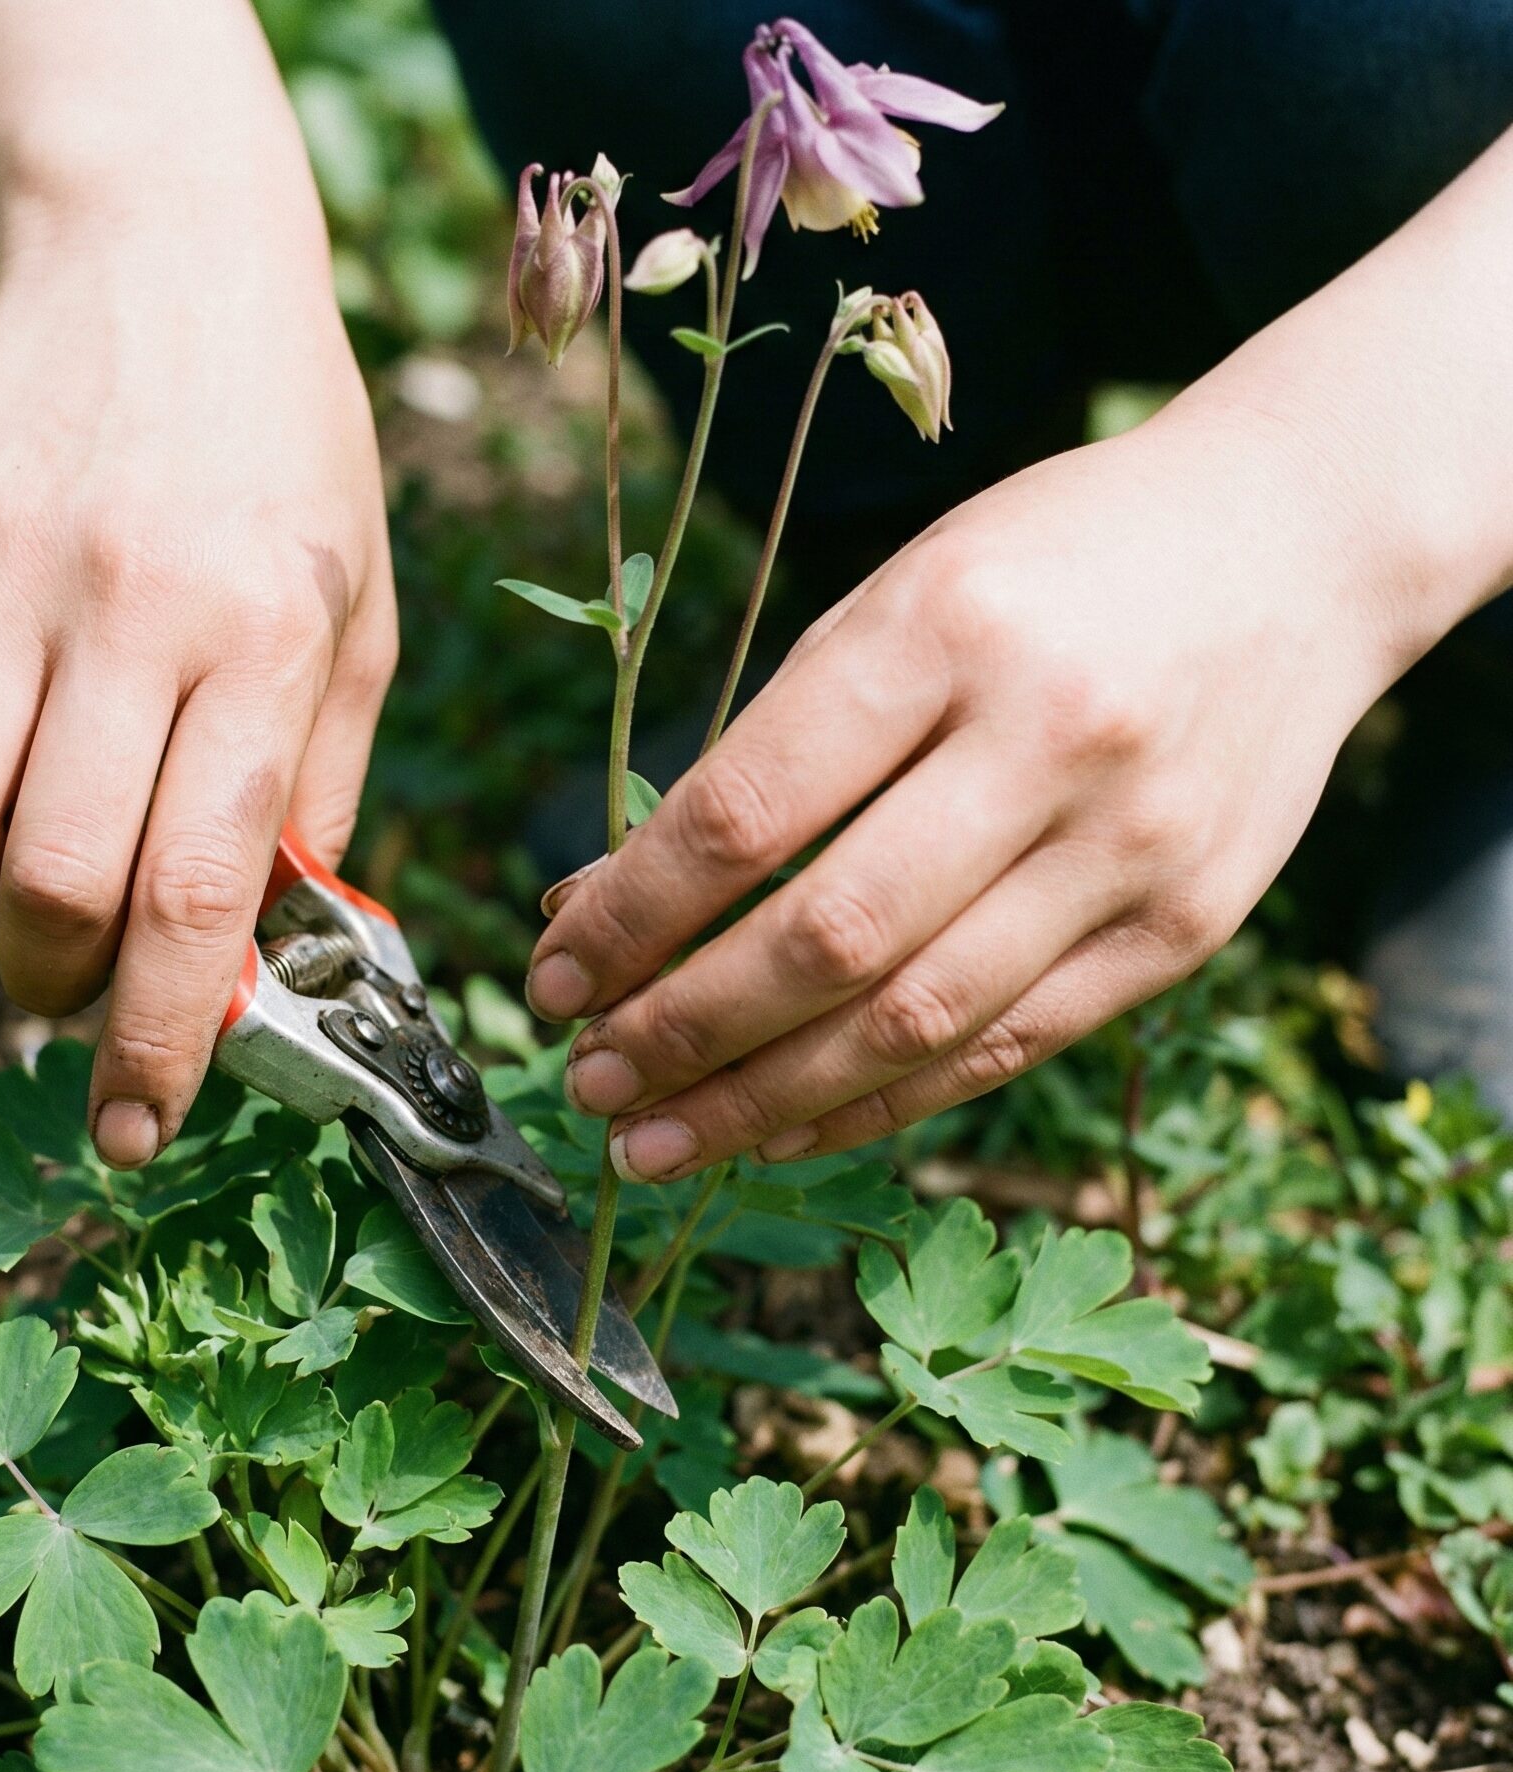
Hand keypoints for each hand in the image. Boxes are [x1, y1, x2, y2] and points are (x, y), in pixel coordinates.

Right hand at [0, 205, 393, 1170]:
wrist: (167, 257)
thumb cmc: (290, 463)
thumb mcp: (360, 621)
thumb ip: (318, 794)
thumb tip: (268, 954)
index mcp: (267, 641)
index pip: (196, 892)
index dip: (158, 1041)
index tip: (132, 1133)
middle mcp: (130, 610)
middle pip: (50, 881)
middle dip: (55, 988)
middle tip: (73, 991)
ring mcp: (2, 567)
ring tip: (10, 886)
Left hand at [527, 393, 1402, 1177]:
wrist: (1295, 551)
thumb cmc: (1047, 569)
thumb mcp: (892, 606)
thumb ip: (764, 757)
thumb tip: (602, 905)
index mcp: (944, 629)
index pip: (748, 812)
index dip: (632, 917)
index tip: (552, 976)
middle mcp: (1048, 741)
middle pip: (825, 939)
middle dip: (681, 1032)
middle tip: (589, 1085)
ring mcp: (1131, 847)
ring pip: (914, 1023)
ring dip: (761, 1103)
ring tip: (656, 1144)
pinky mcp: (1185, 928)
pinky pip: (1006, 1049)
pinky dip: (878, 1102)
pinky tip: (781, 1128)